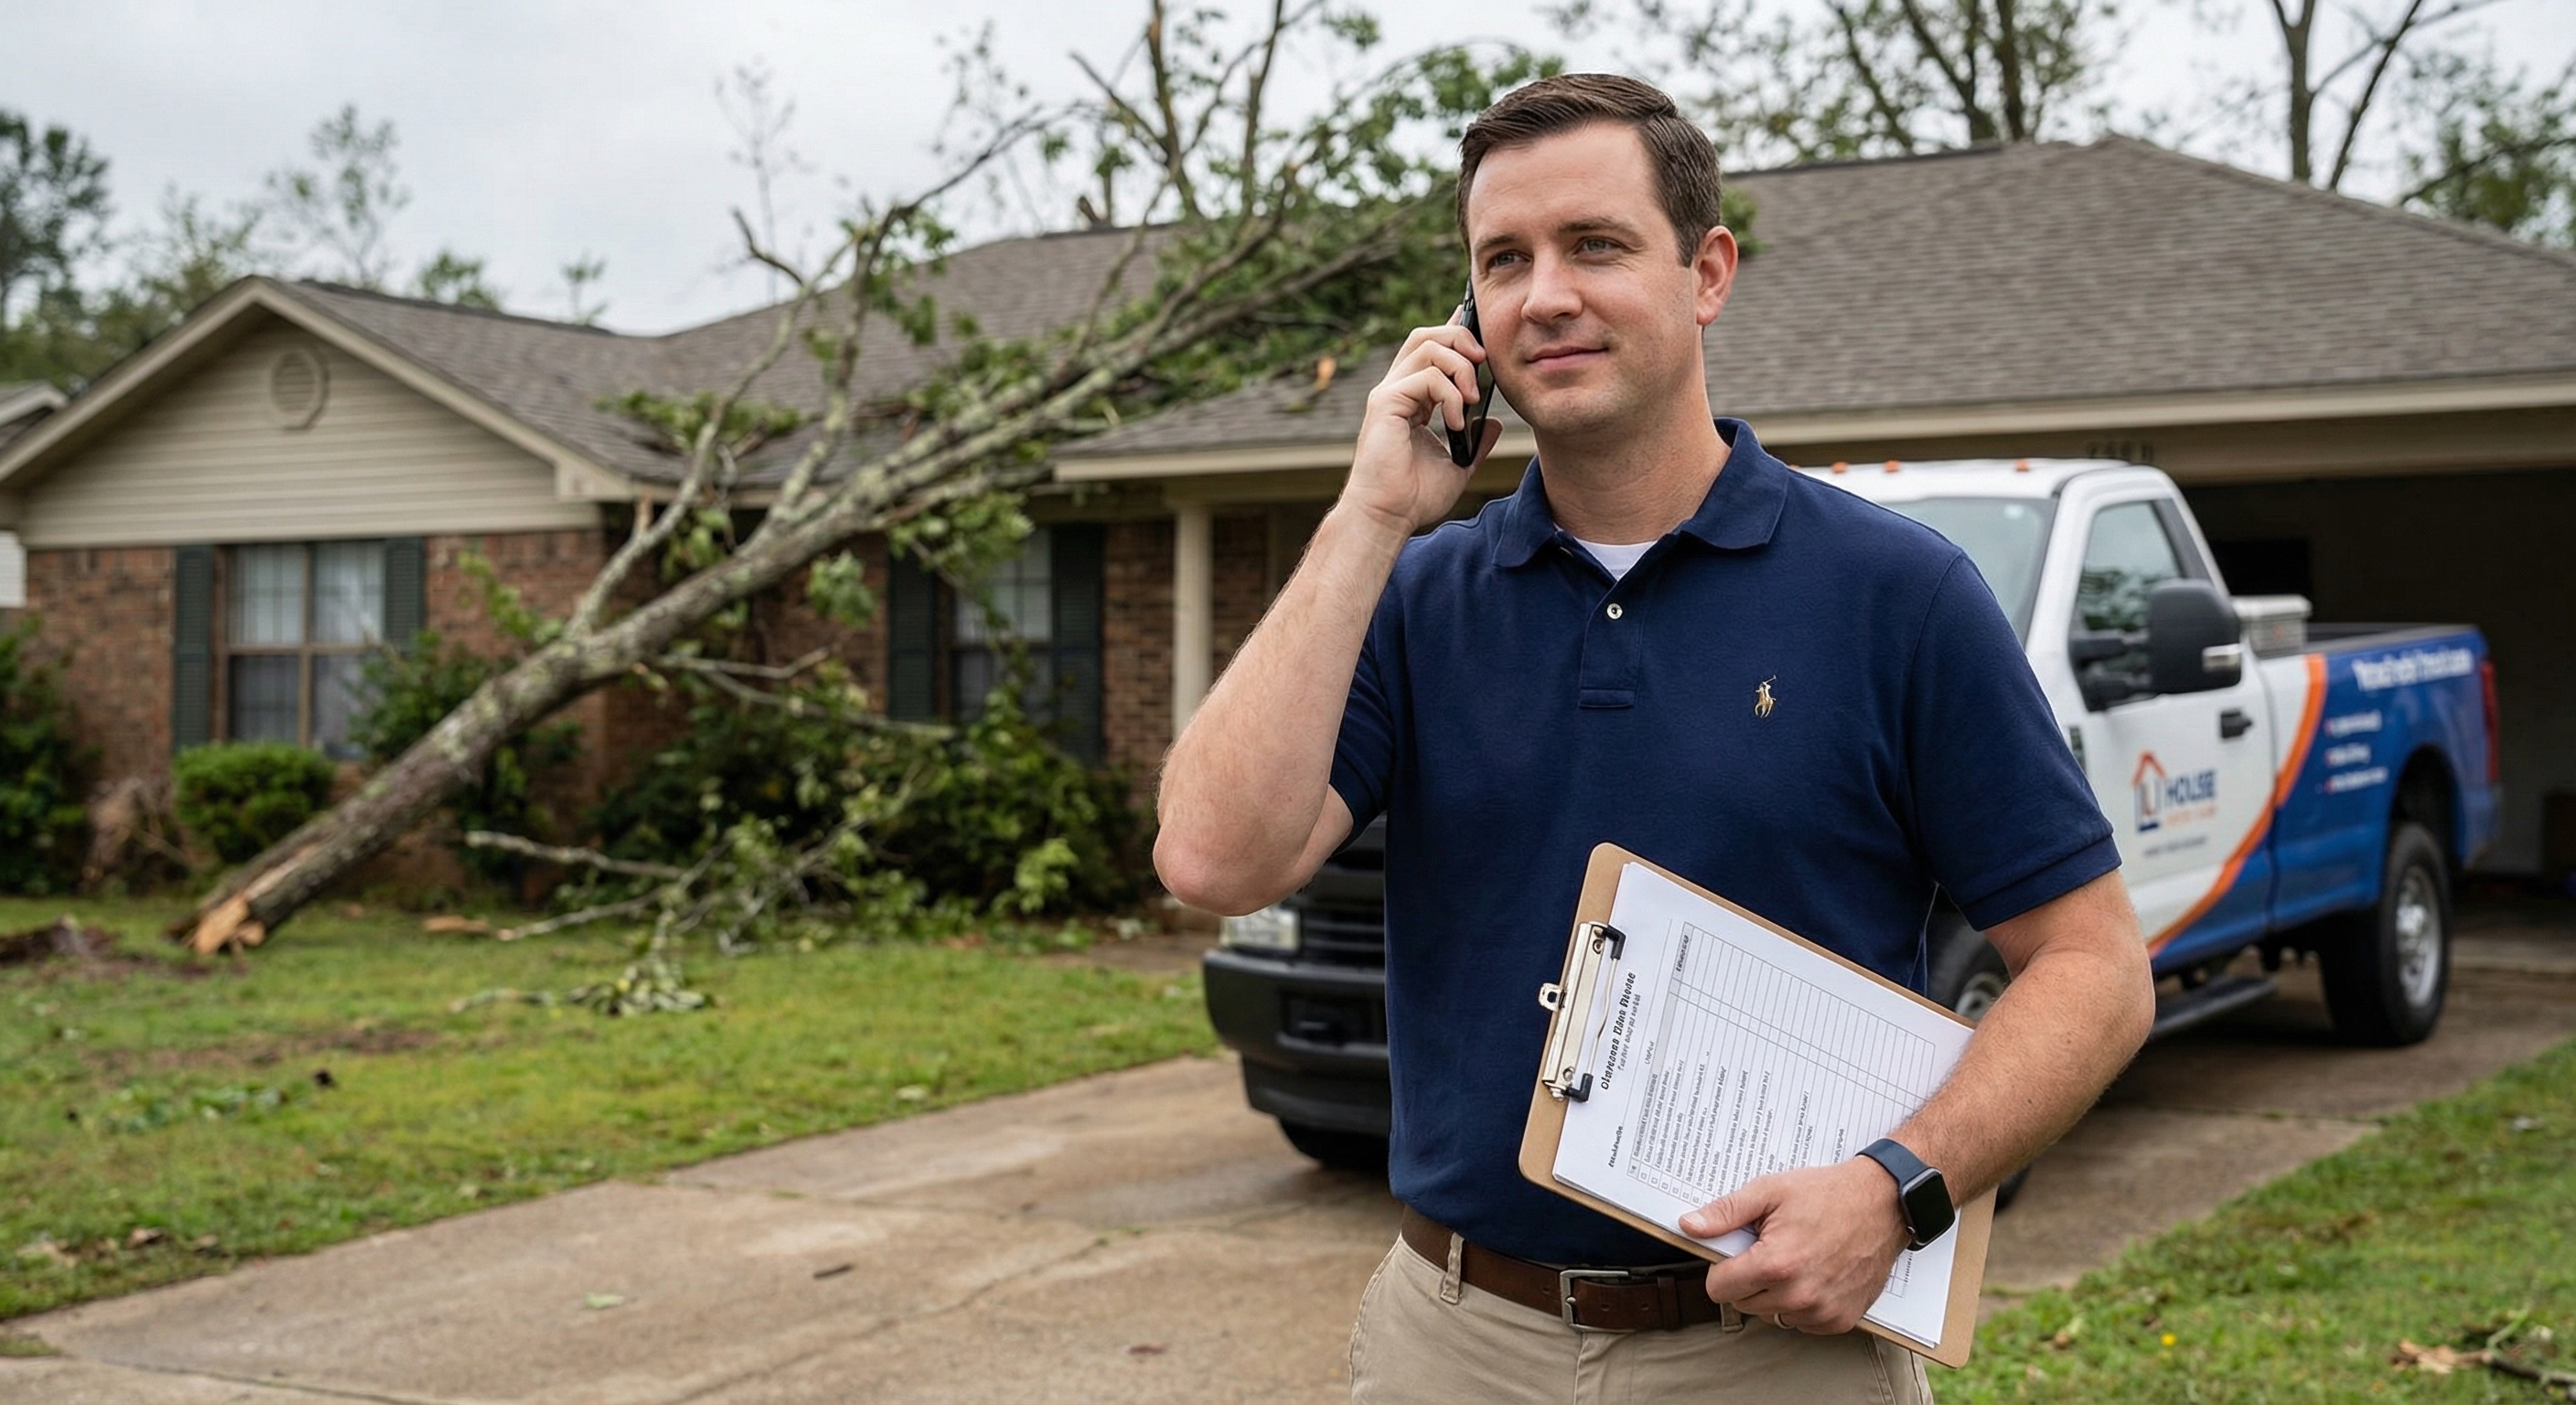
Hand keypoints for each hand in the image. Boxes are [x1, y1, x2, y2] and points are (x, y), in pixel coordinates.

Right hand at [1339, 322, 1500, 537]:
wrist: (1389, 517)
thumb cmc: (1414, 496)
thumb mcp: (1459, 465)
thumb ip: (1476, 442)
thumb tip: (1493, 422)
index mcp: (1411, 399)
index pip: (1430, 350)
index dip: (1453, 330)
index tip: (1475, 321)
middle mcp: (1397, 390)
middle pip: (1426, 335)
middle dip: (1460, 338)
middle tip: (1483, 361)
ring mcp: (1389, 394)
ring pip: (1427, 346)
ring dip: (1460, 366)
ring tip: (1473, 399)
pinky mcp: (1386, 403)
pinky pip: (1426, 376)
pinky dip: (1450, 395)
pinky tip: (1455, 423)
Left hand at [1685, 1158, 1909, 1334]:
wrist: (1883, 1203)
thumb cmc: (1827, 1194)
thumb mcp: (1770, 1191)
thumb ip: (1726, 1212)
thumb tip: (1689, 1226)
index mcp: (1775, 1265)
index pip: (1718, 1289)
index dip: (1721, 1267)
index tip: (1736, 1251)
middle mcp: (1798, 1296)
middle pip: (1743, 1303)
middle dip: (1748, 1278)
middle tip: (1770, 1248)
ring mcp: (1821, 1312)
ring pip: (1770, 1315)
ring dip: (1773, 1294)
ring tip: (1795, 1259)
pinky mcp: (1840, 1321)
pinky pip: (1801, 1323)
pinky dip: (1801, 1304)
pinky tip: (1814, 1274)